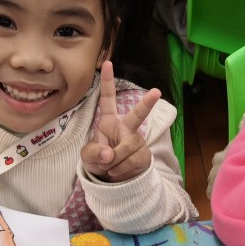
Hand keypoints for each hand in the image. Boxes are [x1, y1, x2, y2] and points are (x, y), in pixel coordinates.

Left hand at [81, 61, 159, 181]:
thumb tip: (109, 153)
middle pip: (137, 114)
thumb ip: (94, 152)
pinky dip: (121, 168)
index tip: (108, 63)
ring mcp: (137, 141)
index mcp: (109, 122)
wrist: (112, 182)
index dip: (108, 81)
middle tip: (157, 91)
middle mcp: (125, 128)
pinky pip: (133, 159)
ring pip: (129, 145)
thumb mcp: (87, 157)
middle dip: (147, 103)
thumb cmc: (99, 161)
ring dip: (116, 159)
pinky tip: (117, 171)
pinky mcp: (144, 154)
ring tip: (109, 167)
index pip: (108, 99)